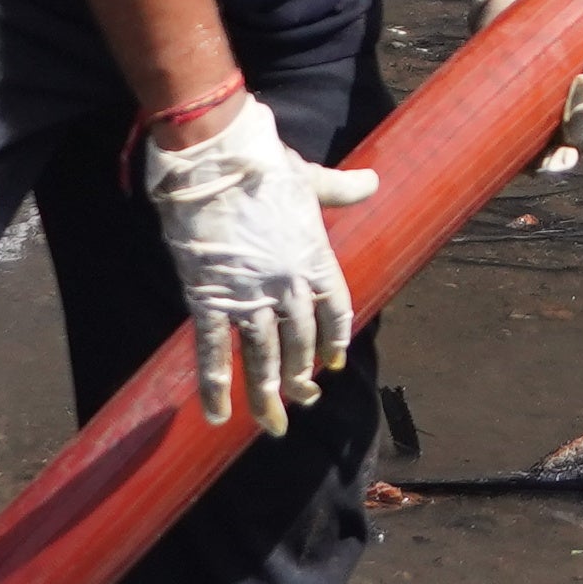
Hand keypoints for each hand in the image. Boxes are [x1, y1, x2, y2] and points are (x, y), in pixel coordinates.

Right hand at [134, 93, 379, 432]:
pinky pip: (213, 353)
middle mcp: (288, 286)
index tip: (331, 366)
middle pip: (300, 345)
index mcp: (316, 260)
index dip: (333, 343)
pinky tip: (217, 416)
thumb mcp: (310, 179)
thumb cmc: (263, 163)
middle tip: (301, 400)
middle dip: (301, 377)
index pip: (336, 315)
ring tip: (273, 426)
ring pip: (263, 359)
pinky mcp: (209, 299)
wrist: (216, 158)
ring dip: (268, 397)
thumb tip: (373, 181)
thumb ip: (342, 189)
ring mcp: (249, 296)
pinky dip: (216, 388)